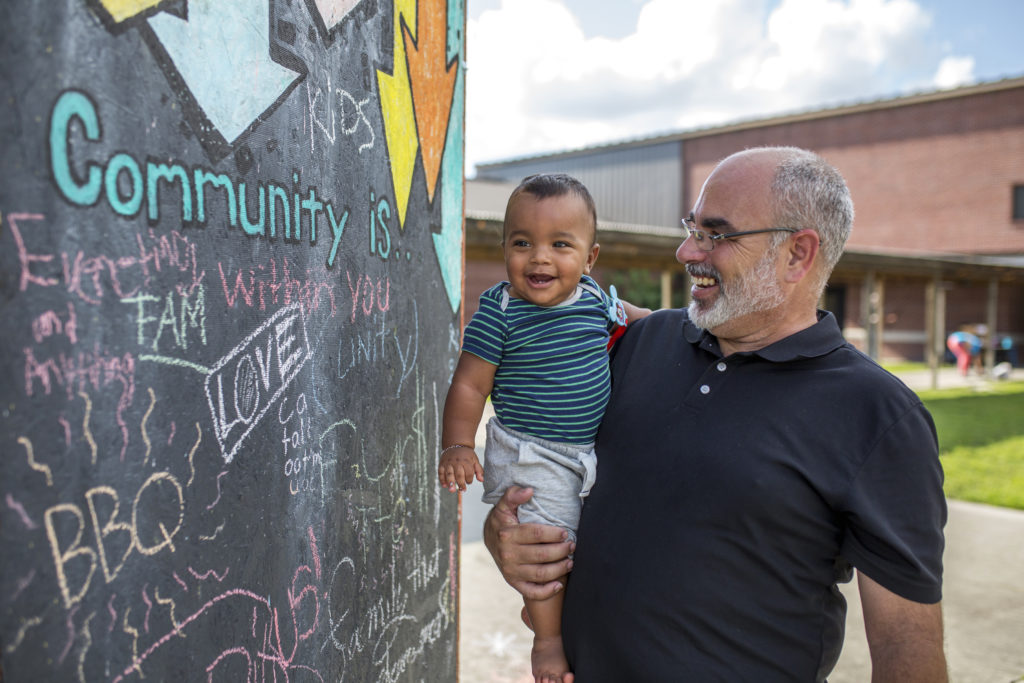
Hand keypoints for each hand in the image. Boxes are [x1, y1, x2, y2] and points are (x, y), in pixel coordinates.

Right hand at [438, 446, 483, 491]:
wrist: (456, 444)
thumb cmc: (467, 455)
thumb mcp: (475, 460)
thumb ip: (479, 470)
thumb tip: (481, 480)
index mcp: (466, 461)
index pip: (469, 473)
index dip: (469, 480)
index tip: (469, 482)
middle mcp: (457, 462)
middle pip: (459, 475)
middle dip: (461, 483)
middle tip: (462, 490)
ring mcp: (448, 463)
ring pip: (449, 474)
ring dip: (450, 483)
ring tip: (452, 490)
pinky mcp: (442, 464)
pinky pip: (440, 472)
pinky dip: (442, 479)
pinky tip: (444, 486)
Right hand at [483, 486, 574, 600]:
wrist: (489, 539)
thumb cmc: (502, 521)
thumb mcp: (504, 505)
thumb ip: (514, 495)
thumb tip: (529, 490)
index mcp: (507, 534)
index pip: (536, 534)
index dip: (553, 534)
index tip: (565, 532)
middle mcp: (508, 554)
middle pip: (542, 555)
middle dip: (561, 551)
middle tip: (572, 546)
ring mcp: (510, 570)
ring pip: (540, 574)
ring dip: (559, 569)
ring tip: (570, 562)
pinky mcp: (513, 582)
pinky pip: (531, 591)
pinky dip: (546, 591)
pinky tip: (558, 585)